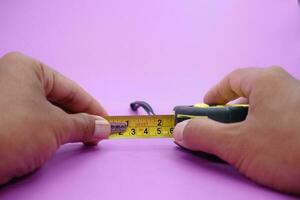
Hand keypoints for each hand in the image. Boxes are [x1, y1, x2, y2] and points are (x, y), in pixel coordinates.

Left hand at [0, 52, 110, 184]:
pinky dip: (48, 132)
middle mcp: (14, 78)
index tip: (106, 121)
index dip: (92, 107)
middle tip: (97, 133)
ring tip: (82, 139)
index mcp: (27, 68)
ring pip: (45, 112)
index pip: (70, 89)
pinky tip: (60, 141)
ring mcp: (4, 98)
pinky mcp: (0, 118)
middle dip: (79, 118)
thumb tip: (103, 128)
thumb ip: (84, 125)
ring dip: (65, 127)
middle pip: (58, 100)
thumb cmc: (12, 130)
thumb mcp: (56, 126)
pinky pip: (32, 122)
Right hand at [173, 67, 299, 193]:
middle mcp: (285, 85)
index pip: (231, 80)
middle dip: (228, 113)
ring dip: (246, 124)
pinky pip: (278, 119)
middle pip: (247, 94)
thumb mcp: (237, 143)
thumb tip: (180, 131)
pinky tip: (267, 149)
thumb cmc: (289, 148)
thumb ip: (203, 135)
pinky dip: (264, 131)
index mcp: (266, 81)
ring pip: (263, 108)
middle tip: (219, 130)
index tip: (203, 108)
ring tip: (242, 143)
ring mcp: (299, 102)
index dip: (213, 95)